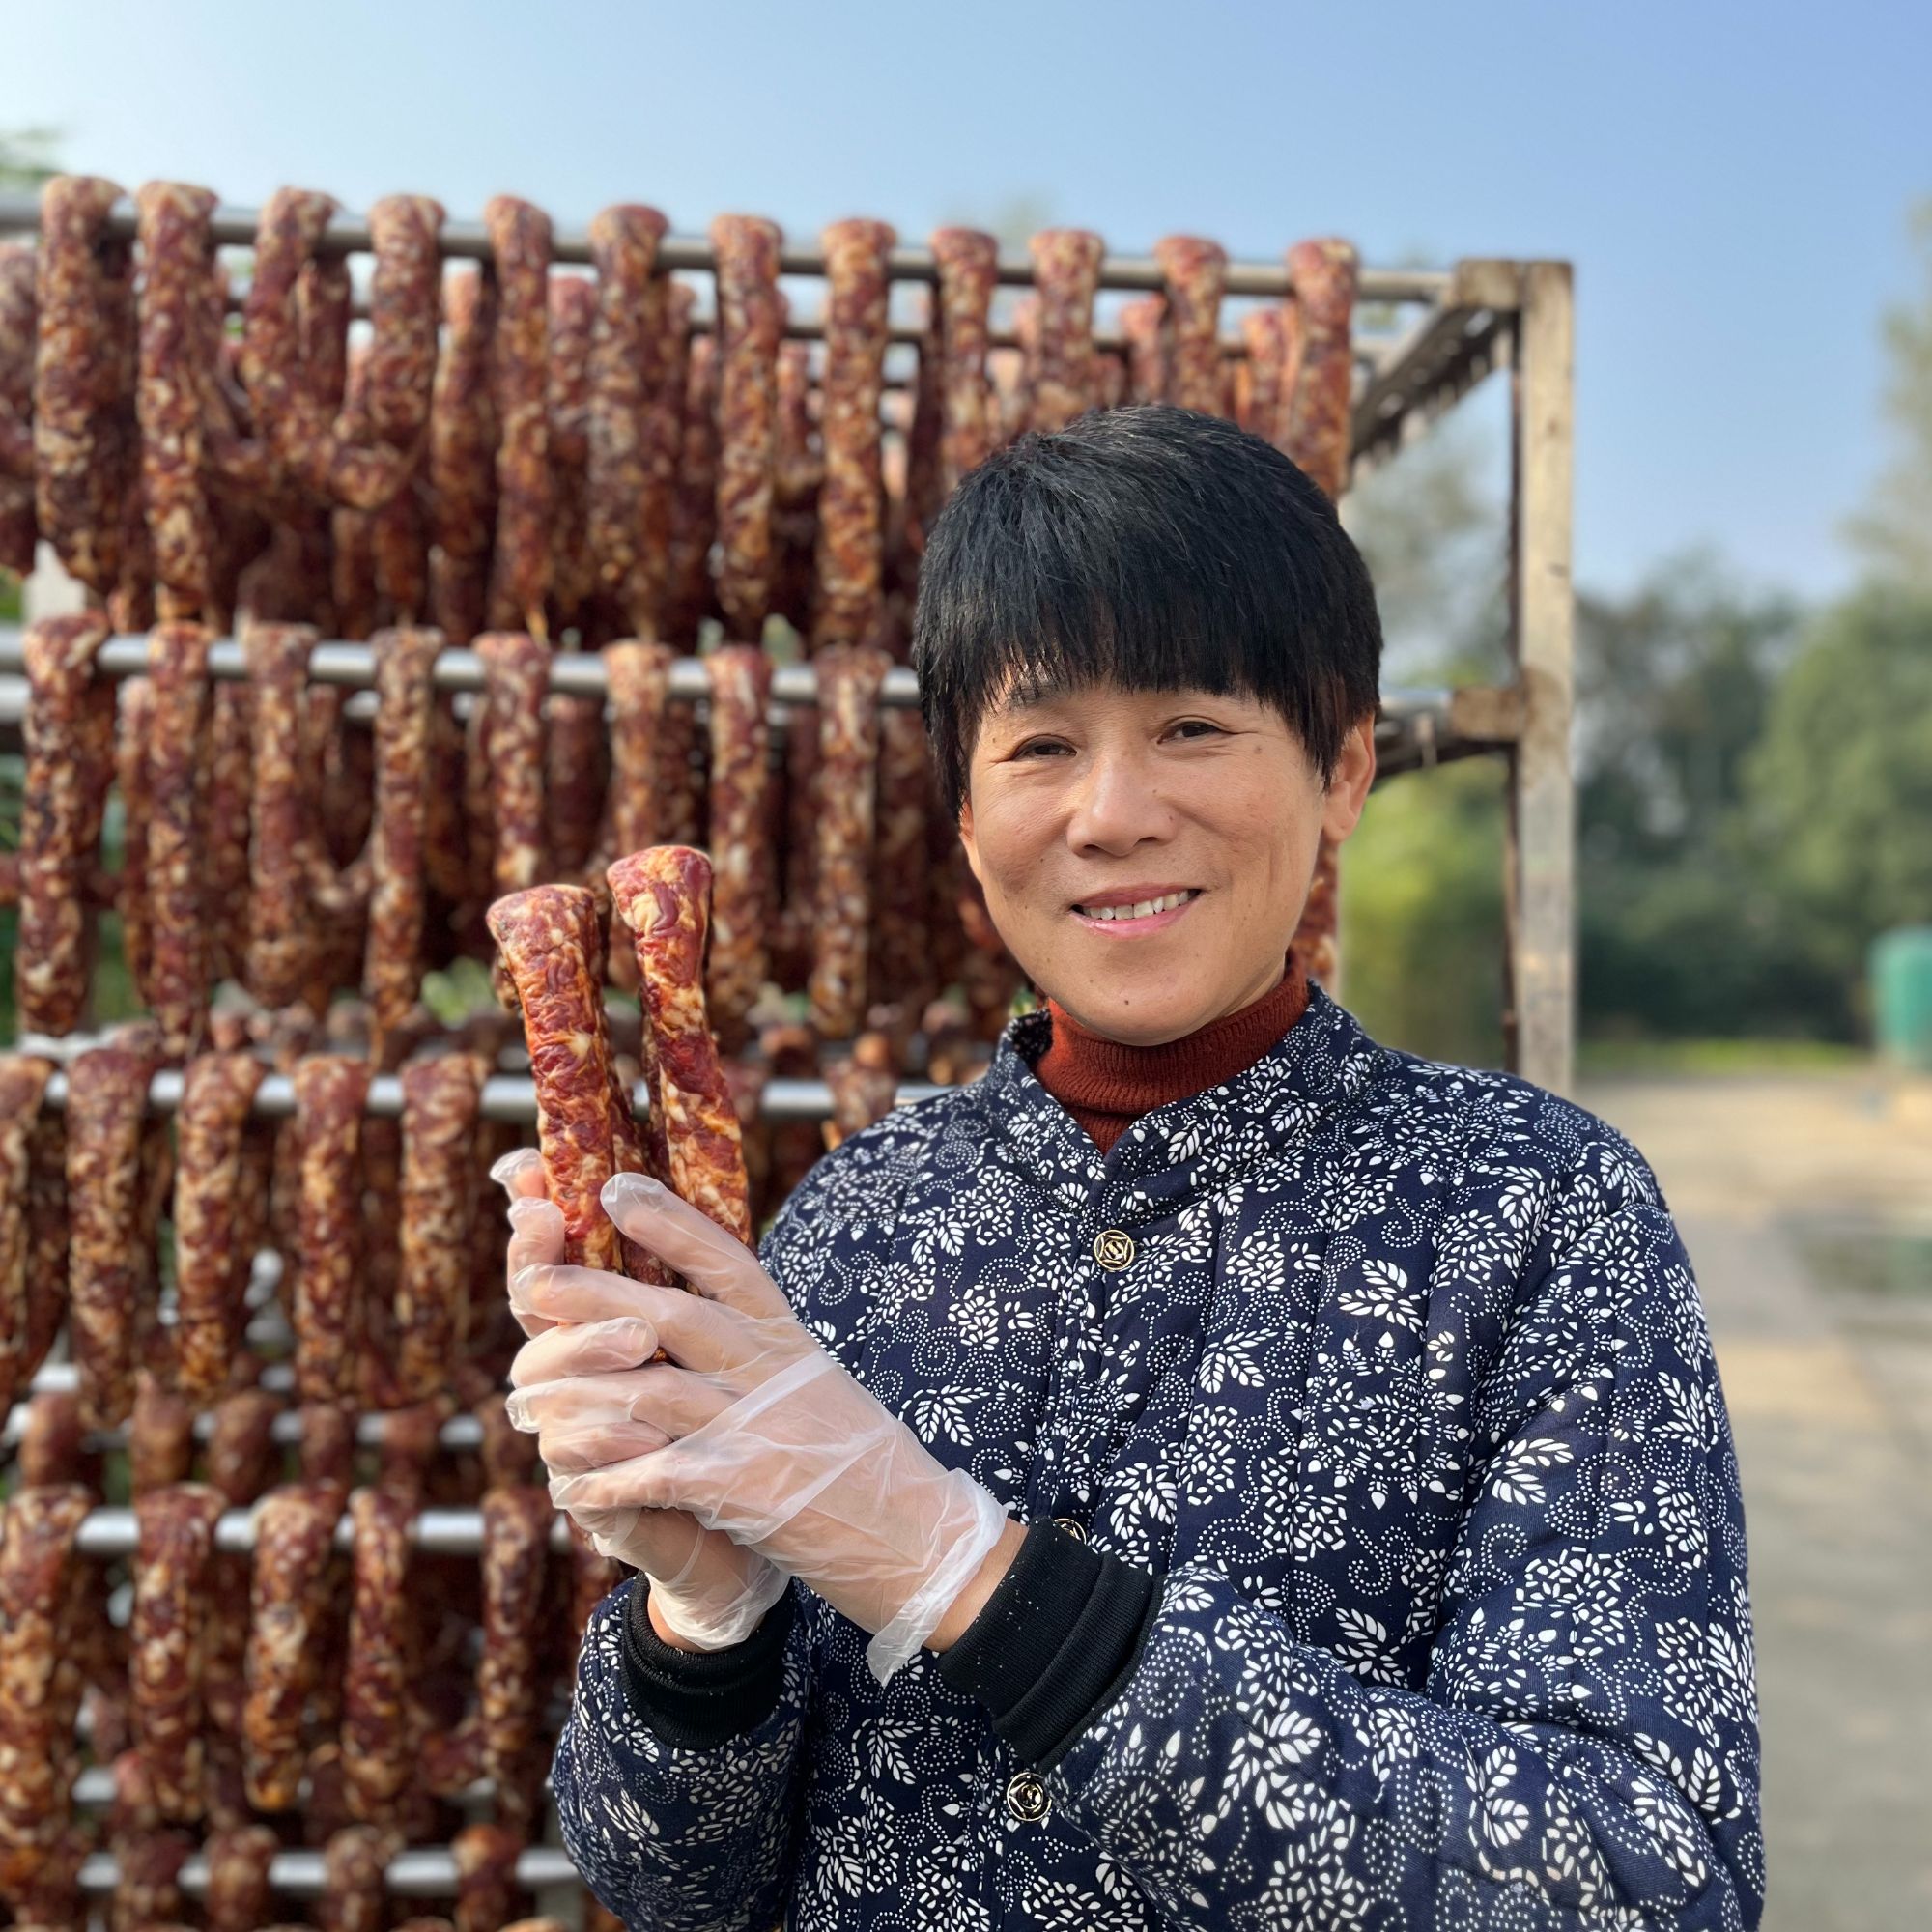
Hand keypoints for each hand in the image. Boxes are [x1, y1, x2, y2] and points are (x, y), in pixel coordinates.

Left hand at [506, 1172, 1012, 1684]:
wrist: (918, 1539)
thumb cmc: (862, 1463)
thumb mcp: (817, 1384)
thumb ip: (763, 1353)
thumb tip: (708, 1315)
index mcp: (789, 1339)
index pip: (727, 1262)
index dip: (669, 1223)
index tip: (615, 1188)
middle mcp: (772, 1371)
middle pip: (671, 1314)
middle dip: (594, 1294)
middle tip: (532, 1280)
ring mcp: (758, 1427)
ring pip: (649, 1389)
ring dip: (575, 1394)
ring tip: (521, 1401)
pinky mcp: (744, 1489)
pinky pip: (656, 1473)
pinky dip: (606, 1478)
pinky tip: (569, 1484)